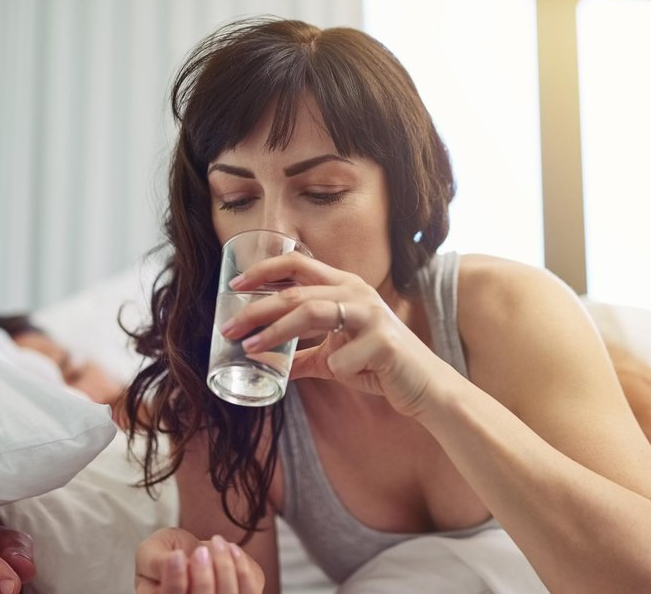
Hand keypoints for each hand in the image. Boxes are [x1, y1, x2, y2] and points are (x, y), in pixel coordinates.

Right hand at [136, 528, 263, 593]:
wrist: (192, 551)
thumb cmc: (166, 553)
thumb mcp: (151, 552)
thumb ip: (157, 561)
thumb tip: (174, 562)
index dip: (175, 580)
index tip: (177, 555)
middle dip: (203, 578)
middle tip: (201, 551)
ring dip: (224, 569)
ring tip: (216, 542)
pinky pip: (249, 592)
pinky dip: (243, 570)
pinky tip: (232, 549)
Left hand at [224, 253, 444, 416]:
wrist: (423, 385)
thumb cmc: (378, 365)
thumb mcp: (334, 357)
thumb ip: (304, 356)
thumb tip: (269, 363)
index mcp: (345, 286)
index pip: (298, 264)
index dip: (263, 270)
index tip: (234, 286)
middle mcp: (357, 292)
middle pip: (296, 291)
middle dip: (256, 309)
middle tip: (228, 328)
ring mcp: (371, 315)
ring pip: (312, 313)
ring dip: (277, 332)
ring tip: (251, 348)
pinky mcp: (383, 342)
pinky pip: (341, 359)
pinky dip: (335, 369)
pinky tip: (345, 374)